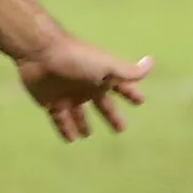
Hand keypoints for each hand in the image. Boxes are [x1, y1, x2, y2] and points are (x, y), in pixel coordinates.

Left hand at [15, 39, 151, 142]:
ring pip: (78, 114)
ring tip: (86, 135)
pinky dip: (65, 129)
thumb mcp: (106, 66)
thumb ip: (129, 71)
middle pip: (102, 104)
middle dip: (111, 115)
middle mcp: (86, 86)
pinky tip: (71, 140)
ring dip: (83, 124)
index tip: (140, 101)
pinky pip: (59, 119)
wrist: (41, 53)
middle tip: (121, 129)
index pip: (122, 87)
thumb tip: (152, 62)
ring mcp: (68, 94)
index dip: (131, 94)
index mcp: (102, 77)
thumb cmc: (77, 58)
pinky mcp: (51, 102)